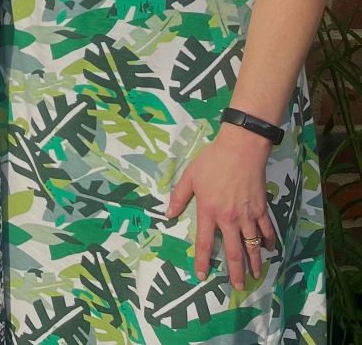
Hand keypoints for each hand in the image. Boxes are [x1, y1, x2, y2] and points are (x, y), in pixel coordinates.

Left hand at [165, 125, 277, 288]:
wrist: (241, 150)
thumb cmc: (212, 161)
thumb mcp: (189, 177)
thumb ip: (179, 197)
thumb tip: (168, 215)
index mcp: (209, 211)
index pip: (204, 242)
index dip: (203, 261)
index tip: (202, 276)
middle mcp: (229, 218)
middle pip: (233, 251)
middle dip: (235, 271)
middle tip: (238, 287)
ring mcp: (248, 215)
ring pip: (252, 245)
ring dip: (255, 262)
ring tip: (256, 276)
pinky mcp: (261, 209)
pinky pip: (267, 230)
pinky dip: (268, 241)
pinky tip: (268, 249)